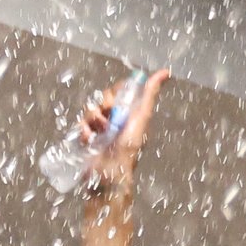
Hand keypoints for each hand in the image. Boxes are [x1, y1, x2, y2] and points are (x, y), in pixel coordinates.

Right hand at [76, 69, 169, 199]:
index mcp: (129, 111)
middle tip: (108, 120)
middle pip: (102, 97)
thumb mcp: (142, 118)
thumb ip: (150, 95)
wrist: (110, 174)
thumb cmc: (129, 148)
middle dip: (103, 107)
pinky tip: (90, 140)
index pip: (119, 89)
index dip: (115, 92)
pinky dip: (84, 132)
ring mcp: (100, 127)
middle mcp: (115, 117)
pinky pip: (80, 124)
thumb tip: (165, 72)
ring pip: (89, 109)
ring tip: (100, 134)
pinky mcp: (87, 136)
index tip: (116, 102)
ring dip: (93, 120)